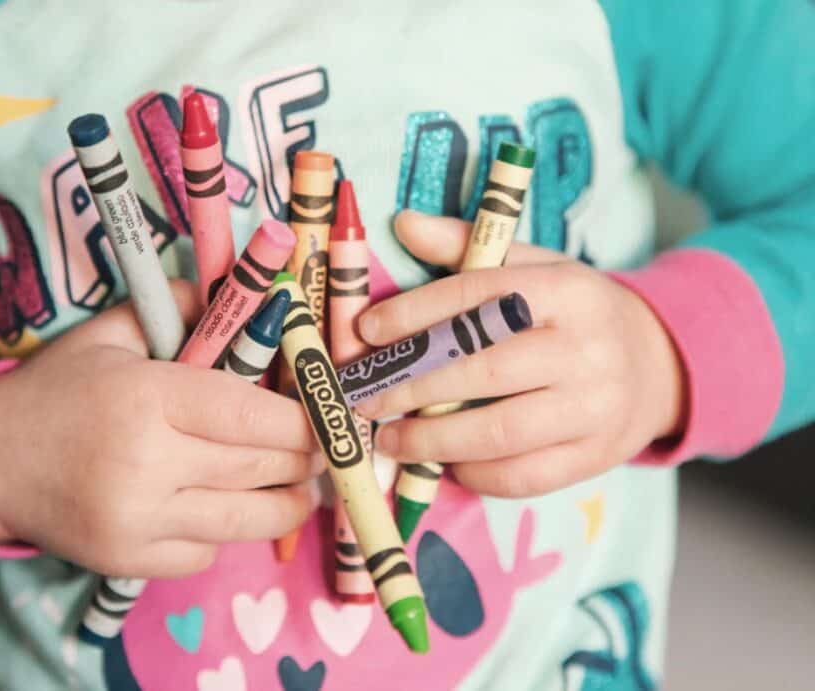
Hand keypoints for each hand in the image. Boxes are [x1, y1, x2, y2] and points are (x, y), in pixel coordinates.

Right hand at [0, 279, 319, 577]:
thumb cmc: (58, 389)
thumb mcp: (111, 333)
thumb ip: (178, 306)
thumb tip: (245, 295)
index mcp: (147, 398)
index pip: (252, 413)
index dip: (303, 419)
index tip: (327, 417)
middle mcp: (146, 464)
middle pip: (260, 467)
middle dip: (306, 459)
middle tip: (326, 449)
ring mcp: (138, 521)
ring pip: (246, 520)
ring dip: (287, 504)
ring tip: (302, 488)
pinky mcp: (129, 561)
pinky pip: (206, 553)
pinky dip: (226, 532)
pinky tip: (223, 508)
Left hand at [354, 211, 686, 497]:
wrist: (657, 365)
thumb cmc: (573, 313)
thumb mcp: (533, 268)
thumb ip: (468, 248)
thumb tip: (404, 224)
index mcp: (568, 291)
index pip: (480, 296)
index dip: (416, 314)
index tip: (368, 331)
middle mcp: (586, 349)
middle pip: (484, 371)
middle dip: (412, 387)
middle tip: (365, 397)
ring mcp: (594, 408)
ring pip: (499, 432)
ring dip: (432, 440)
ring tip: (389, 439)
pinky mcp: (595, 456)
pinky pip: (522, 476)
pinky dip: (473, 473)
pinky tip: (443, 461)